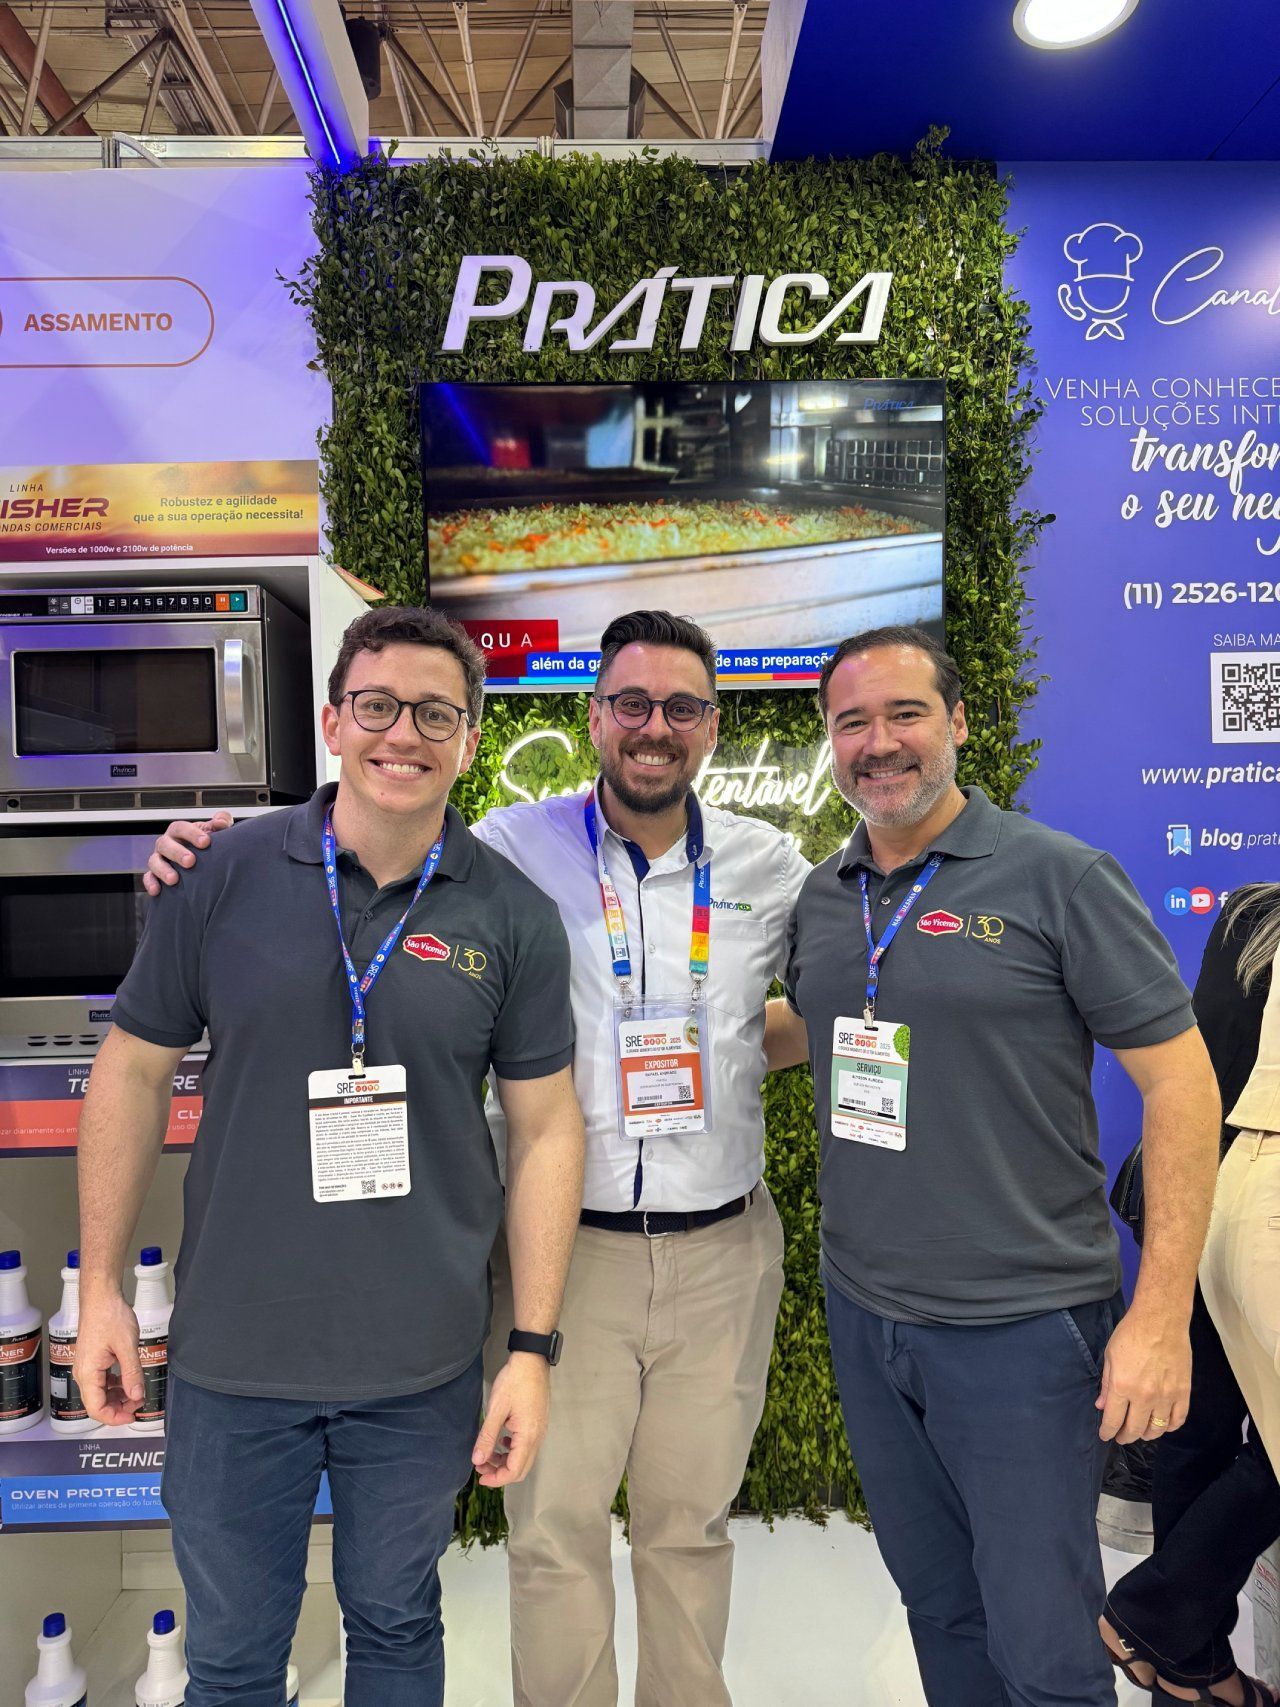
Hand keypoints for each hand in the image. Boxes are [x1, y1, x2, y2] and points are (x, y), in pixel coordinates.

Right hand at [75, 1290, 143, 1425]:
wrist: (101, 1297)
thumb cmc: (109, 1316)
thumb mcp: (127, 1346)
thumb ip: (132, 1373)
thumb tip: (136, 1395)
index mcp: (88, 1373)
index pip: (96, 1409)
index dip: (114, 1417)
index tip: (132, 1415)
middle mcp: (84, 1373)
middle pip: (98, 1403)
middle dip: (119, 1408)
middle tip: (139, 1403)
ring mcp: (88, 1367)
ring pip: (101, 1393)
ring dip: (118, 1397)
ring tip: (137, 1392)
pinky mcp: (93, 1361)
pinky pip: (102, 1381)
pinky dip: (116, 1385)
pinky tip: (129, 1381)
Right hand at [142, 812, 232, 896]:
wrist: (202, 862)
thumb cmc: (206, 844)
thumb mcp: (215, 831)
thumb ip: (221, 821)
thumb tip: (221, 821)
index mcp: (179, 831)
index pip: (181, 828)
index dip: (192, 834)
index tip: (205, 842)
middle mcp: (166, 843)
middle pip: (165, 844)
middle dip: (177, 853)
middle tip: (190, 861)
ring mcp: (159, 858)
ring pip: (154, 861)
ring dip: (163, 870)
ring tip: (174, 879)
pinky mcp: (155, 874)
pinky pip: (148, 878)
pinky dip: (151, 883)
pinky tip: (157, 891)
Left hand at [471, 1353, 550, 1487]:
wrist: (531, 1360)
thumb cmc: (515, 1381)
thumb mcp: (496, 1409)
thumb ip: (487, 1437)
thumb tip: (477, 1460)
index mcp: (528, 1436)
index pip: (514, 1471)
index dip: (496, 1479)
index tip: (479, 1476)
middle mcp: (537, 1437)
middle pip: (521, 1469)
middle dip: (500, 1473)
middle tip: (481, 1467)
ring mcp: (540, 1430)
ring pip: (523, 1458)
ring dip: (505, 1461)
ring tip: (487, 1453)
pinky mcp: (538, 1423)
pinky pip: (526, 1446)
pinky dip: (512, 1450)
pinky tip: (501, 1440)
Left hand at [1096, 1307, 1190, 1443]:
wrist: (1161, 1320)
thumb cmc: (1131, 1334)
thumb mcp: (1110, 1356)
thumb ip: (1105, 1384)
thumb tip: (1101, 1406)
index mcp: (1122, 1386)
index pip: (1113, 1420)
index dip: (1107, 1432)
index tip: (1105, 1436)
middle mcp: (1144, 1396)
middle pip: (1134, 1429)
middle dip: (1125, 1437)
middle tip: (1121, 1437)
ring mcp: (1166, 1396)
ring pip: (1156, 1429)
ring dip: (1146, 1434)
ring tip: (1140, 1432)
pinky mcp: (1183, 1393)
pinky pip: (1177, 1420)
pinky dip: (1169, 1427)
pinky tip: (1162, 1425)